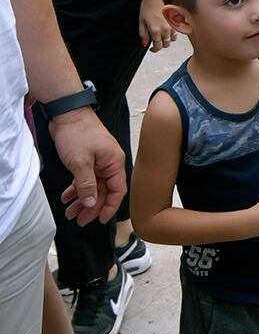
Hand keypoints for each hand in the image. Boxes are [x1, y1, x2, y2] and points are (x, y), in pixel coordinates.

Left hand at [50, 109, 125, 225]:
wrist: (67, 113)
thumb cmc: (78, 133)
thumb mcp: (81, 163)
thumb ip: (87, 185)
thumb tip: (92, 204)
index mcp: (114, 163)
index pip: (117, 191)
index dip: (110, 207)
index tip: (99, 220)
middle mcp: (109, 164)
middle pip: (104, 191)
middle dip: (91, 207)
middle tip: (79, 220)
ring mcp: (98, 162)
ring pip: (93, 186)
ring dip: (82, 200)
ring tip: (69, 212)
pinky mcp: (87, 159)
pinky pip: (85, 179)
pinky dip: (76, 188)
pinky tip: (66, 197)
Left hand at [139, 0, 174, 51]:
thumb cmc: (148, 6)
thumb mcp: (141, 21)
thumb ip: (143, 34)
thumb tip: (145, 43)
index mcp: (156, 31)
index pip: (158, 46)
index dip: (154, 49)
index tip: (152, 48)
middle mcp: (166, 30)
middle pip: (166, 44)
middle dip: (161, 45)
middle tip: (156, 42)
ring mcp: (173, 25)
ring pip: (173, 39)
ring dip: (167, 39)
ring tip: (162, 35)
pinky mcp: (177, 21)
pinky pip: (176, 32)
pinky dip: (172, 33)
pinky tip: (167, 29)